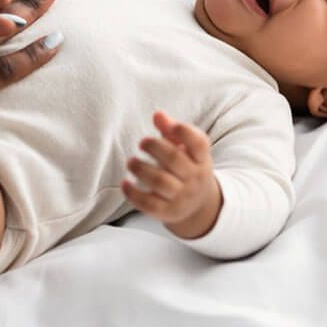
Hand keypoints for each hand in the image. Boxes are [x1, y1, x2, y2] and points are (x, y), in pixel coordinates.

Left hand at [122, 111, 222, 239]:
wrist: (199, 207)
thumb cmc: (186, 169)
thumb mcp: (186, 151)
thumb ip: (171, 131)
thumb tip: (158, 114)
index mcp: (201, 159)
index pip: (199, 143)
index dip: (184, 131)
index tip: (169, 125)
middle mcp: (195, 178)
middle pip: (175, 159)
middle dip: (154, 147)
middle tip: (142, 143)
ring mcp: (182, 197)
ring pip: (160, 182)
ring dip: (141, 168)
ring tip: (131, 162)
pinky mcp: (168, 212)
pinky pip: (148, 204)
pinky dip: (133, 193)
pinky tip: (125, 183)